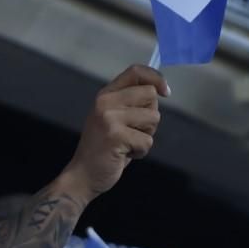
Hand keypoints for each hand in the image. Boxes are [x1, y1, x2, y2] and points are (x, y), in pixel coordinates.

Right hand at [59, 66, 166, 200]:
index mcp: (106, 94)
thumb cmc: (102, 149)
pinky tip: (125, 154)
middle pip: (150, 95)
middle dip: (150, 116)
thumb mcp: (112, 118)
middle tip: (134, 132)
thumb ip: (130, 103)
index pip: (136, 72)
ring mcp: (110, 117)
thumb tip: (159, 90)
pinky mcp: (116, 135)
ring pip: (153, 118)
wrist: (82, 176)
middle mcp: (106, 101)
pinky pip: (147, 140)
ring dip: (146, 135)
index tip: (166, 92)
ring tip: (128, 144)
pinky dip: (141, 151)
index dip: (156, 78)